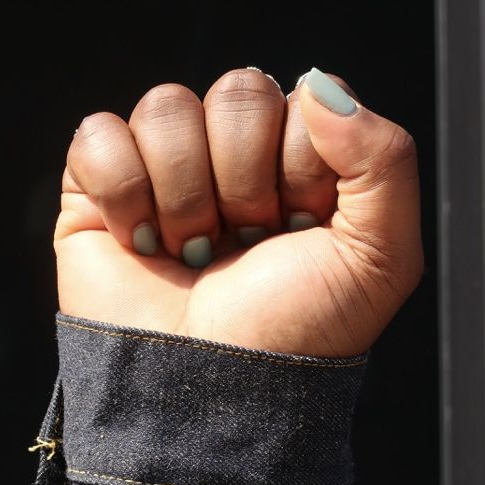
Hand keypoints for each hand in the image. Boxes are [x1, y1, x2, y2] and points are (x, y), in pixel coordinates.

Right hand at [54, 67, 422, 356]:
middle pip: (237, 92)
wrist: (211, 400)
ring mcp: (164, 173)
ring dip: (184, 195)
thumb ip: (386, 159)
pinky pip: (99, 135)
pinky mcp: (98, 194)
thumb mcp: (380, 260)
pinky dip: (120, 192)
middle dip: (244, 180)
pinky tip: (140, 243)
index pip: (304, 100)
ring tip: (191, 255)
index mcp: (299, 168)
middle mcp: (233, 162)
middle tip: (242, 245)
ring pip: (166, 107)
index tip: (295, 232)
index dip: (302, 167)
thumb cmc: (293, 336)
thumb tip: (318, 84)